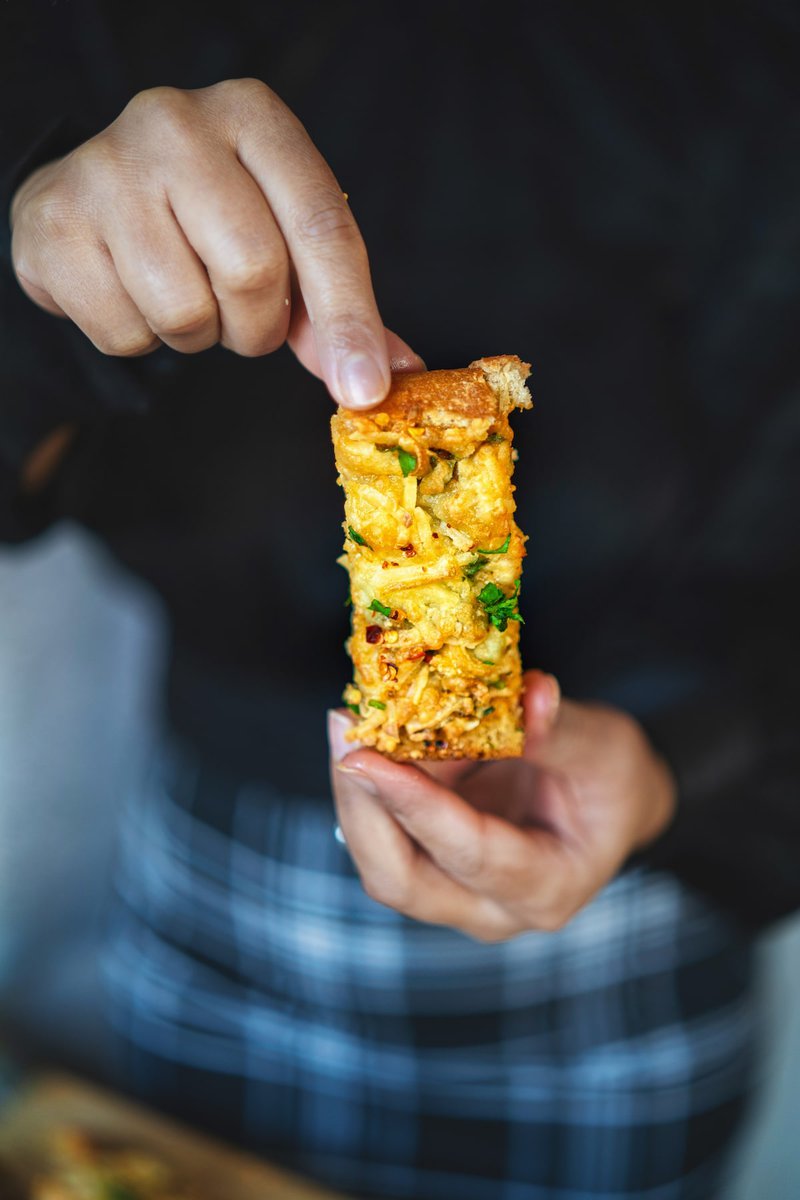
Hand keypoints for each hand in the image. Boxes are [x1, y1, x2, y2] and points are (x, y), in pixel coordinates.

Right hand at [10, 79, 421, 406]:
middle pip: (254, 271)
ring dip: (197, 335)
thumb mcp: (279, 237)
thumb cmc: (203, 217)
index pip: (321, 225)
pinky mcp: (54, 221)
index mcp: (251, 114)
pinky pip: (125, 332)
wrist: (89, 197)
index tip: (364, 387)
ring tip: (182, 293)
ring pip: (185, 310)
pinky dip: (139, 338)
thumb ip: (334, 305)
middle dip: (256, 325)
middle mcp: (176, 123)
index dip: (349, 317)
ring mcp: (106, 168)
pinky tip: (130, 292)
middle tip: (240, 316)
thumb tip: (386, 375)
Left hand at [329, 671, 675, 940]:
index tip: (367, 755)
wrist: (606, 801)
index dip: (416, 805)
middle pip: (401, 878)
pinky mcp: (427, 860)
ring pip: (380, 859)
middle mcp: (491, 907)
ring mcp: (453, 890)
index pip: (469, 853)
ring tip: (347, 717)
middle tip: (343, 726)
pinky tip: (363, 726)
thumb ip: (563, 730)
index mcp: (547, 888)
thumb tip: (531, 695)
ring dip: (355, 790)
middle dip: (362, 804)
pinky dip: (366, 782)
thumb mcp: (606, 747)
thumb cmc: (612, 779)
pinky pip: (382, 830)